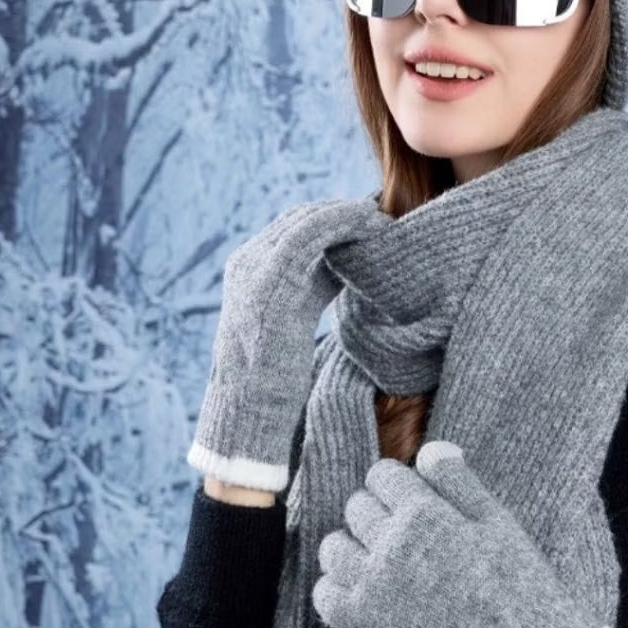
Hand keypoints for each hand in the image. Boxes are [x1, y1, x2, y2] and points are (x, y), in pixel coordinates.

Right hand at [188, 196, 387, 490]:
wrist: (250, 414)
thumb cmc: (279, 376)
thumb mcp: (298, 316)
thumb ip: (315, 285)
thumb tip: (352, 261)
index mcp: (248, 269)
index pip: (293, 226)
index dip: (332, 218)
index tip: (368, 219)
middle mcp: (246, 263)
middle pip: (300, 219)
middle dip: (342, 213)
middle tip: (380, 216)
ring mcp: (253, 271)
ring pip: (306, 221)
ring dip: (347, 214)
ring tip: (381, 219)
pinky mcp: (268, 284)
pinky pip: (308, 237)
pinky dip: (341, 224)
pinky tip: (369, 228)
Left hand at [312, 440, 627, 627]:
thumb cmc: (516, 584)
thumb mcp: (497, 522)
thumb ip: (458, 480)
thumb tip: (430, 447)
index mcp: (423, 514)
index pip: (381, 474)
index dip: (397, 481)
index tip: (413, 496)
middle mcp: (391, 546)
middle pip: (356, 506)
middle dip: (376, 508)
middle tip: (403, 526)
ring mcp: (375, 588)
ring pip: (333, 547)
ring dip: (352, 544)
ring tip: (380, 553)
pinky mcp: (369, 624)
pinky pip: (326, 597)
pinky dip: (336, 588)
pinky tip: (363, 585)